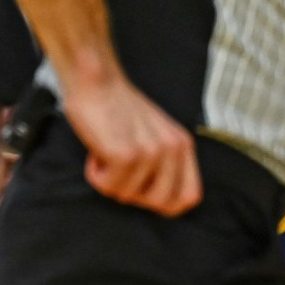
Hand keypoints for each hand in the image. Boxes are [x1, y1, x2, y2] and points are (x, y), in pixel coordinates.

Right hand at [64, 73, 199, 214]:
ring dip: (108, 180)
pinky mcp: (126, 154)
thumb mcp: (155, 136)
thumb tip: (158, 201)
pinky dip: (95, 174)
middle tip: (120, 169)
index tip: (142, 188)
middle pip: (160, 203)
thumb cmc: (117, 109)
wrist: (96, 82)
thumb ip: (164, 164)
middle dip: (133, 193)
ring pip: (127, 195)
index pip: (189, 197)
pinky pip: (107, 186)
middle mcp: (173, 149)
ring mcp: (151, 152)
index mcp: (182, 145)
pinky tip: (96, 152)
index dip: (164, 203)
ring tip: (105, 152)